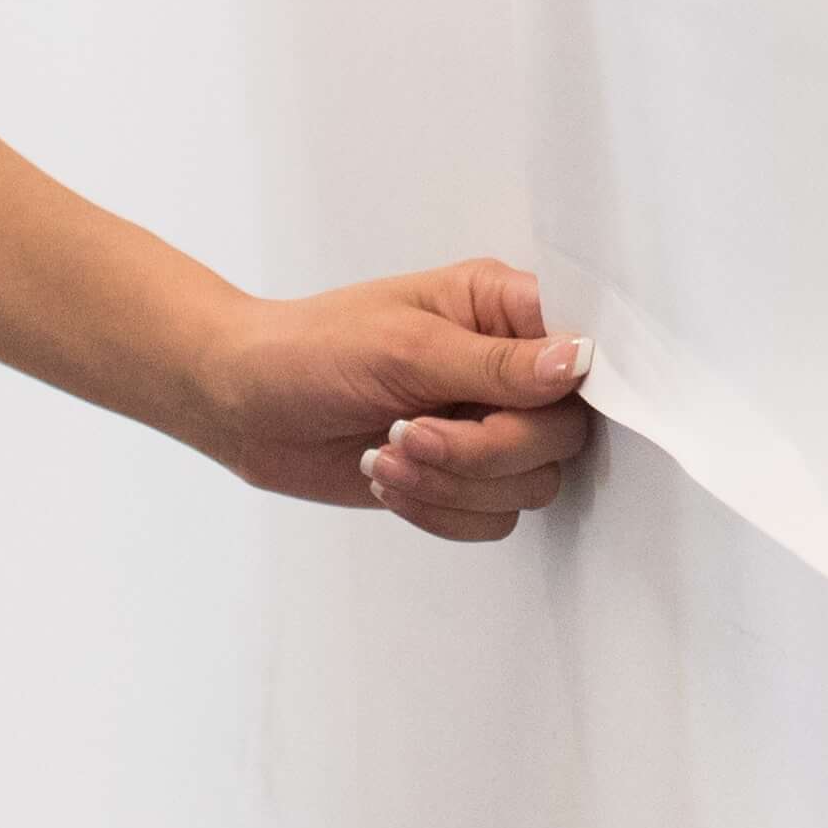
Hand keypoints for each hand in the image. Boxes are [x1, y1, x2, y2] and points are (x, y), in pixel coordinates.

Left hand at [180, 257, 599, 543]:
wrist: (246, 406)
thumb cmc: (311, 351)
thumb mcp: (403, 346)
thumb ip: (497, 364)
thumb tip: (581, 360)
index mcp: (499, 309)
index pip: (581, 345)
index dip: (571, 384)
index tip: (522, 405)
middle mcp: (506, 368)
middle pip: (563, 432)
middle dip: (487, 450)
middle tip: (411, 433)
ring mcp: (485, 426)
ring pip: (532, 484)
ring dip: (455, 484)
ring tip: (388, 456)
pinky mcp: (461, 479)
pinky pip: (495, 518)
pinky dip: (441, 511)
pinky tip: (389, 481)